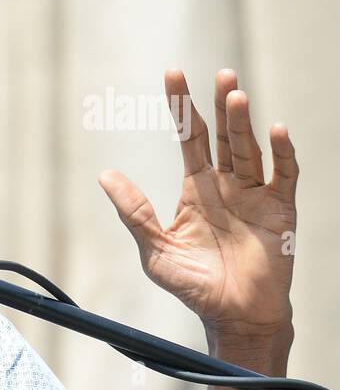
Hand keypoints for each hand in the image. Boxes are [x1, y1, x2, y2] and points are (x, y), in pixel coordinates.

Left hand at [99, 69, 297, 349]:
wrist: (233, 316)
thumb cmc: (193, 285)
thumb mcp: (154, 248)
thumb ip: (134, 211)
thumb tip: (104, 175)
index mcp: (196, 189)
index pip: (190, 138)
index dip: (183, 107)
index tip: (174, 73)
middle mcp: (227, 185)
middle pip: (224, 136)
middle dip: (221, 105)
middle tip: (221, 75)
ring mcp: (256, 195)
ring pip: (250, 148)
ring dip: (244, 122)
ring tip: (237, 94)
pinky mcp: (281, 210)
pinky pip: (284, 175)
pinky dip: (281, 153)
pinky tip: (274, 130)